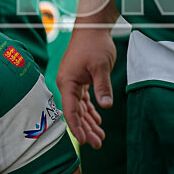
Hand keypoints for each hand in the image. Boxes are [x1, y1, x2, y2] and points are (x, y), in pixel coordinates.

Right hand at [56, 27, 114, 147]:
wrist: (93, 28)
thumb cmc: (94, 45)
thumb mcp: (101, 66)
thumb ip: (102, 87)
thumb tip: (106, 106)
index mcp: (67, 83)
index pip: (70, 110)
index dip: (76, 127)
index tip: (84, 141)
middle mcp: (67, 85)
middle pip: (75, 112)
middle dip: (86, 129)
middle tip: (98, 144)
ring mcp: (73, 83)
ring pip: (80, 108)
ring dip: (89, 122)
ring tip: (100, 137)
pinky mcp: (80, 80)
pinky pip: (84, 100)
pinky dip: (90, 111)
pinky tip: (97, 120)